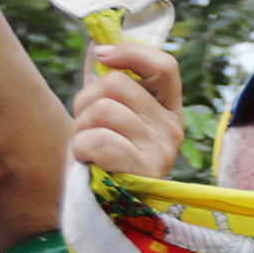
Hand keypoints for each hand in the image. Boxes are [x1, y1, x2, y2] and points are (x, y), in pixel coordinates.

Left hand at [66, 38, 187, 183]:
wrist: (100, 208)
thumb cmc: (103, 160)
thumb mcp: (106, 117)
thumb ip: (106, 84)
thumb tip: (97, 44)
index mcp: (168, 109)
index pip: (164, 66)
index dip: (132, 52)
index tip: (102, 54)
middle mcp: (173, 128)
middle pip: (118, 84)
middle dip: (86, 100)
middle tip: (86, 125)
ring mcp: (162, 150)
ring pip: (104, 110)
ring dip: (81, 127)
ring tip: (87, 147)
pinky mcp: (144, 171)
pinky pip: (99, 140)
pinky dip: (82, 148)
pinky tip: (88, 162)